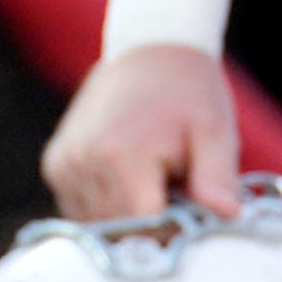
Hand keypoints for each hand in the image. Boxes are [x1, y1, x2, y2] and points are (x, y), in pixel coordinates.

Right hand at [45, 41, 242, 223]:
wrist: (148, 50)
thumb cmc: (187, 92)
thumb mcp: (214, 130)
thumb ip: (217, 177)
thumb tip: (226, 215)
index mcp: (122, 154)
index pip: (146, 228)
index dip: (175, 230)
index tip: (191, 211)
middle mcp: (83, 161)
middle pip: (121, 231)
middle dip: (152, 225)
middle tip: (175, 189)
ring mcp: (64, 164)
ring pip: (98, 226)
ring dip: (127, 217)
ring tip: (151, 179)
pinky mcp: (55, 165)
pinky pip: (80, 210)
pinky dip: (106, 207)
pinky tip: (128, 179)